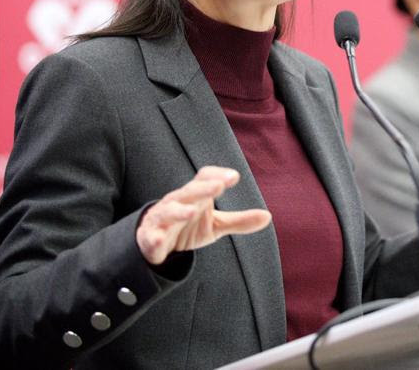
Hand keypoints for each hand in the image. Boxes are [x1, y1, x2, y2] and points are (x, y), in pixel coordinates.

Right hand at [136, 166, 271, 264]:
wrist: (156, 243)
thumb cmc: (188, 227)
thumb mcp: (216, 225)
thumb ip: (239, 220)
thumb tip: (268, 216)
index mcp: (195, 196)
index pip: (204, 178)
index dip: (217, 175)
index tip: (234, 177)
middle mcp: (178, 202)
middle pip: (190, 192)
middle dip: (203, 188)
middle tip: (218, 185)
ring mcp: (163, 218)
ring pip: (169, 211)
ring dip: (180, 211)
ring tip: (193, 211)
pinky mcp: (150, 237)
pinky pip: (151, 236)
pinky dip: (154, 238)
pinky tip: (159, 240)